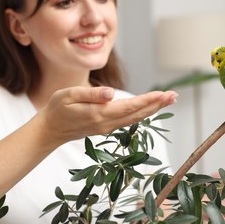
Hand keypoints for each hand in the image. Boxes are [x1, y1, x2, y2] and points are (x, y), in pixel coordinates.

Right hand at [37, 86, 177, 146]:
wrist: (50, 130)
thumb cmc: (57, 109)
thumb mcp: (69, 96)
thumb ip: (91, 95)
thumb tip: (111, 94)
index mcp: (99, 114)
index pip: (130, 107)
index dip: (149, 100)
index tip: (164, 94)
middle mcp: (107, 123)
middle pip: (138, 114)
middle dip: (157, 104)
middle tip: (174, 96)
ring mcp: (108, 127)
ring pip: (136, 118)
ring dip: (153, 109)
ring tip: (168, 100)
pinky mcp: (106, 127)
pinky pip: (129, 120)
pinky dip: (142, 113)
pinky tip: (149, 108)